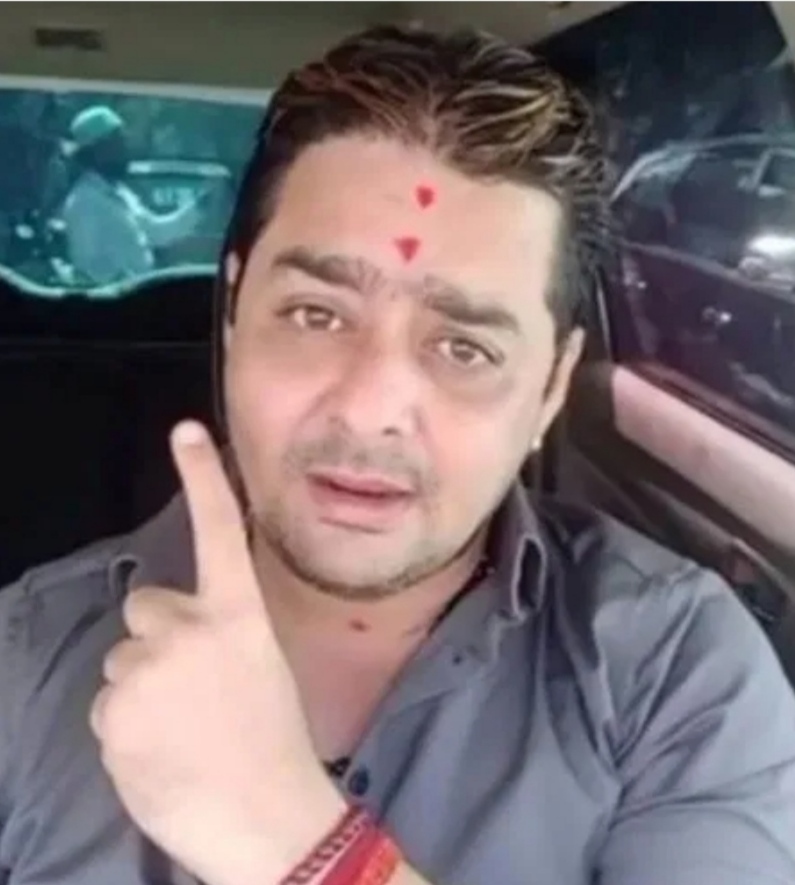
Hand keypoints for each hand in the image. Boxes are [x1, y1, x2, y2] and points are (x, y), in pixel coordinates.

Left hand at [90, 421, 345, 884]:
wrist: (267, 819)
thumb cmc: (275, 742)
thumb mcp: (261, 668)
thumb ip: (221, 634)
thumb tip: (179, 632)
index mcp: (238, 615)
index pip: (218, 531)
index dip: (202, 477)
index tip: (185, 430)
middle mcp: (188, 629)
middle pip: (145, 606)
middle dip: (158, 635)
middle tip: (189, 687)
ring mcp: (145, 669)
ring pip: (122, 660)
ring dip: (141, 687)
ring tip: (179, 729)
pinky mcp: (112, 713)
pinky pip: (107, 706)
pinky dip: (125, 727)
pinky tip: (158, 752)